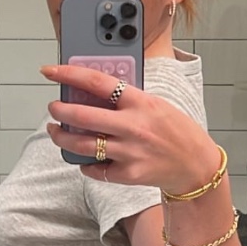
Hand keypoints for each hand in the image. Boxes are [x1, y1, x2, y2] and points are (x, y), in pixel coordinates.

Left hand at [41, 64, 219, 192]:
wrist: (196, 165)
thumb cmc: (176, 131)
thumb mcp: (155, 104)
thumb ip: (127, 99)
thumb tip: (93, 92)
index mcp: (140, 102)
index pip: (96, 82)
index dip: (68, 74)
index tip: (50, 71)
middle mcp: (133, 126)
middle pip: (82, 116)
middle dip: (59, 110)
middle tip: (53, 107)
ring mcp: (129, 152)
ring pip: (82, 145)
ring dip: (61, 138)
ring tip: (56, 131)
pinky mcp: (127, 174)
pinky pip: (95, 169)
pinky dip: (85, 164)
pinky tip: (84, 158)